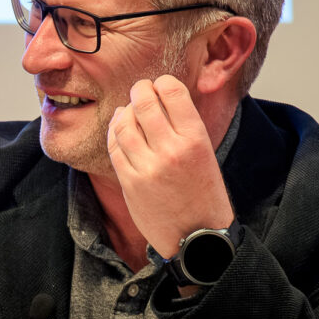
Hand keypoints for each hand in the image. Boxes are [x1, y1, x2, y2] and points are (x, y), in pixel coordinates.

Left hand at [105, 74, 233, 258]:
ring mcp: (148, 167)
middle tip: (139, 90)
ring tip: (128, 110)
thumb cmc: (202, 191)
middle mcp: (171, 149)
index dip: (161, 82)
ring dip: (124, 112)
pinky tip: (120, 129)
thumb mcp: (204, 153)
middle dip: (139, 91)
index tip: (158, 84)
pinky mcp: (130, 182)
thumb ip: (183, 126)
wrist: (197, 236)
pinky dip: (114, 133)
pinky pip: (115, 147)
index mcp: (196, 138)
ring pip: (125, 124)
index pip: (172, 91)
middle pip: (144, 103)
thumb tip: (159, 96)